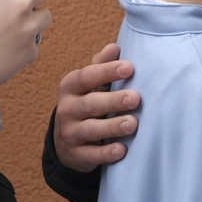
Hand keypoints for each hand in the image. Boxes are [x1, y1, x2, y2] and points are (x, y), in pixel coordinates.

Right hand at [53, 44, 139, 171]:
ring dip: (112, 127)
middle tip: (135, 98)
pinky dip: (106, 153)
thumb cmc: (86, 103)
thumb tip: (114, 47)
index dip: (107, 71)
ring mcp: (70, 133)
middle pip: (91, 103)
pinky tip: (122, 150)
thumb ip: (101, 66)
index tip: (129, 68)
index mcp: (71, 87)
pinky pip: (91, 155)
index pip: (88, 76)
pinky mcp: (77, 154)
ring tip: (132, 123)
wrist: (66, 141)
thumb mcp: (89, 84)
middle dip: (113, 101)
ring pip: (91, 129)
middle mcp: (67, 109)